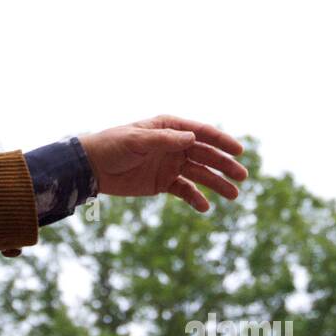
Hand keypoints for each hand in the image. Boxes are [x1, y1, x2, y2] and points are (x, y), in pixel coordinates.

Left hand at [78, 115, 247, 211]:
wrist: (93, 167)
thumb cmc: (112, 146)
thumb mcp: (137, 140)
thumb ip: (164, 140)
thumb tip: (192, 138)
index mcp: (169, 128)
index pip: (201, 133)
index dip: (222, 141)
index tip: (239, 151)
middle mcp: (174, 145)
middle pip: (206, 155)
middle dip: (225, 165)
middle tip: (242, 176)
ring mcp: (170, 164)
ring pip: (200, 174)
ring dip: (217, 183)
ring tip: (233, 195)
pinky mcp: (163, 183)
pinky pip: (185, 191)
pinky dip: (195, 198)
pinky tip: (205, 207)